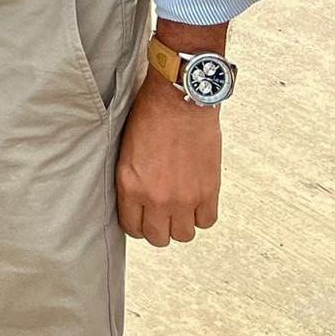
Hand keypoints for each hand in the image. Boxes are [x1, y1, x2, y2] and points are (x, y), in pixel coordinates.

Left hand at [115, 69, 221, 245]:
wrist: (180, 98)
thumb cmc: (151, 113)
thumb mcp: (126, 147)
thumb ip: (131, 178)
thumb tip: (137, 198)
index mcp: (130, 185)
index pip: (132, 227)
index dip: (137, 223)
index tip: (142, 216)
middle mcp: (156, 198)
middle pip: (158, 237)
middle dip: (158, 227)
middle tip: (161, 212)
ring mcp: (184, 198)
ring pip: (184, 235)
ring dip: (181, 223)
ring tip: (180, 206)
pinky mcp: (208, 191)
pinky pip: (206, 221)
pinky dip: (202, 214)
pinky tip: (197, 199)